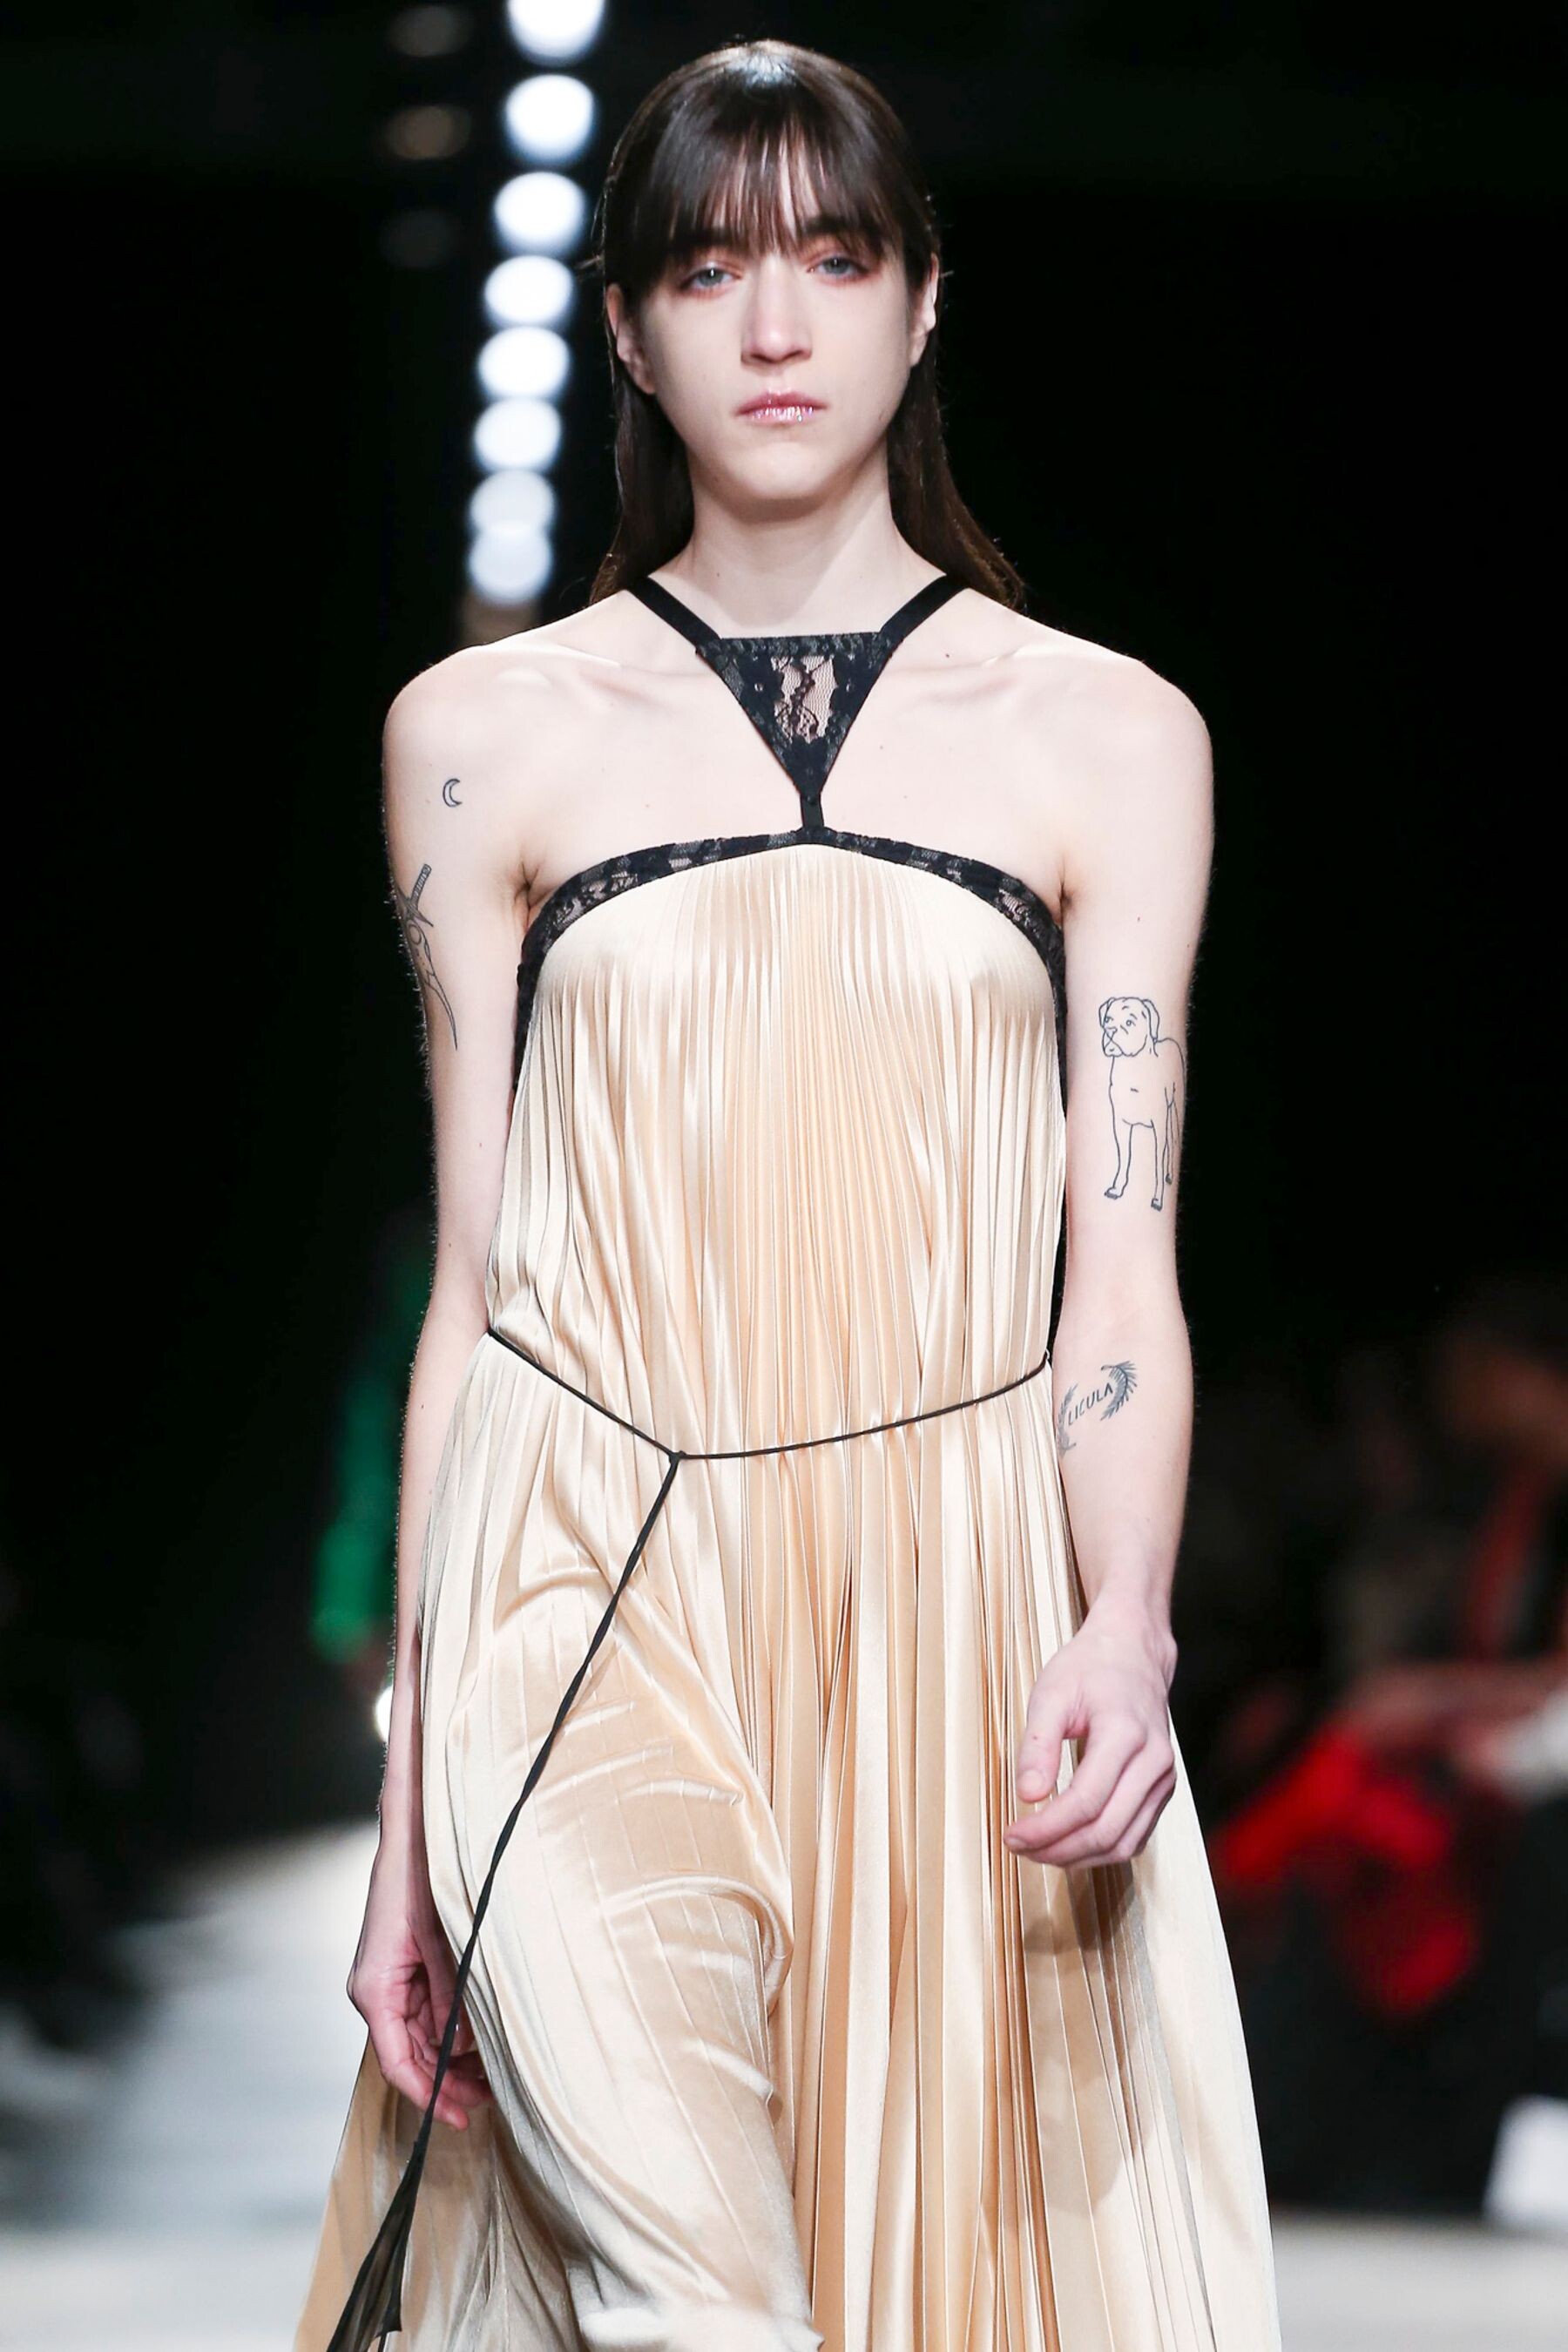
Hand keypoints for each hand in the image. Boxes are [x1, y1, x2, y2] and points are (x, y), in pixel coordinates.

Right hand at [348, 1836, 492, 2129]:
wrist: (411, 1837)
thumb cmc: (417, 1879)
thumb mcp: (441, 1942)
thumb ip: (451, 1996)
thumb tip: (464, 2044)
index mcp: (373, 1989)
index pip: (398, 2062)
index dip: (429, 2095)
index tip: (460, 2117)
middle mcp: (375, 1991)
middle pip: (409, 2055)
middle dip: (446, 2081)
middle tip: (488, 2101)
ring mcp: (388, 1981)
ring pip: (419, 2037)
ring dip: (450, 2058)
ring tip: (489, 2078)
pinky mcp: (402, 1970)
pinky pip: (425, 2012)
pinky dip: (449, 2030)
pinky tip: (476, 2042)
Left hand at [1005, 1596, 1177, 1867]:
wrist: (1134, 1652)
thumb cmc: (1090, 1668)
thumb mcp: (1051, 1693)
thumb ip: (1038, 1745)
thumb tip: (1029, 1795)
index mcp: (1125, 1732)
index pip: (1086, 1801)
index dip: (1046, 1828)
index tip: (1012, 1835)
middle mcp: (1154, 1760)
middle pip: (1107, 1831)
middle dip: (1058, 1849)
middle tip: (1019, 1846)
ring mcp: (1164, 1778)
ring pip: (1124, 1843)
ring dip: (1078, 1857)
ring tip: (1038, 1851)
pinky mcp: (1163, 1789)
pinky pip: (1134, 1835)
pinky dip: (1100, 1849)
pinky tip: (1067, 1843)